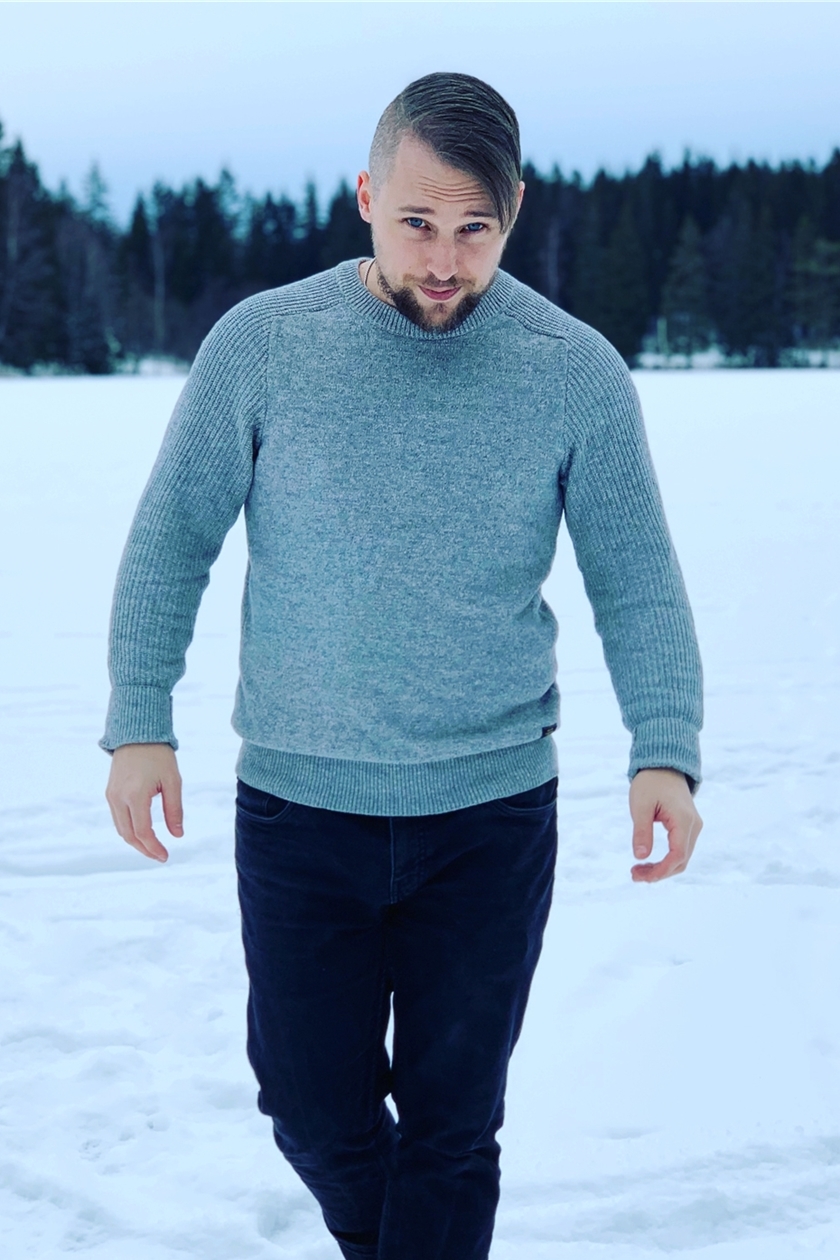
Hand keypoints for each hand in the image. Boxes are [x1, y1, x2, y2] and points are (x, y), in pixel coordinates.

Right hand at [105, 743, 182, 862]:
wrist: (136, 734)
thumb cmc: (158, 756)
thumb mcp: (173, 781)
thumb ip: (174, 810)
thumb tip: (178, 835)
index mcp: (135, 795)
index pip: (142, 832)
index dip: (154, 847)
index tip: (166, 856)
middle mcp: (118, 798)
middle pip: (128, 835)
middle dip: (144, 849)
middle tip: (160, 856)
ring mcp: (111, 796)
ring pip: (121, 829)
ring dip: (136, 841)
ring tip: (153, 847)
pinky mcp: (110, 793)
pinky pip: (118, 818)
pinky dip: (129, 829)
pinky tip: (143, 832)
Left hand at [629, 767, 701, 882]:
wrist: (665, 766)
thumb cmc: (651, 782)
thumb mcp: (640, 805)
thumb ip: (641, 831)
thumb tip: (640, 857)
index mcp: (683, 820)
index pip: (677, 855)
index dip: (661, 870)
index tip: (640, 876)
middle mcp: (694, 826)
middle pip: (681, 861)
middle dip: (659, 873)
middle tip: (634, 875)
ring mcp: (693, 827)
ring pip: (682, 858)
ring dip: (662, 868)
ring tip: (638, 871)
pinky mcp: (688, 828)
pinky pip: (680, 850)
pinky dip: (666, 860)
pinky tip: (649, 863)